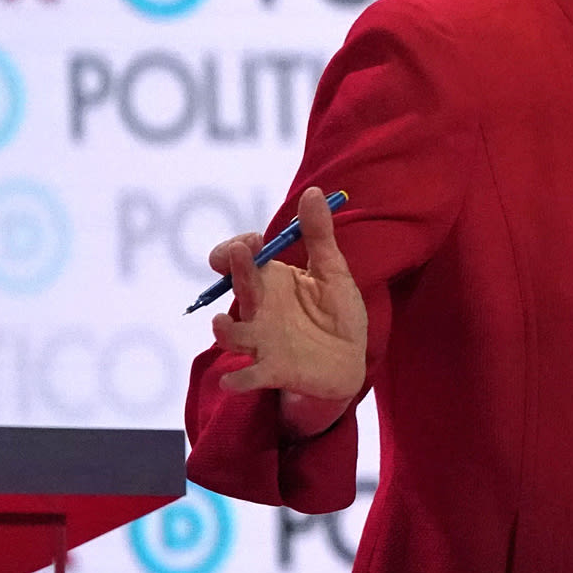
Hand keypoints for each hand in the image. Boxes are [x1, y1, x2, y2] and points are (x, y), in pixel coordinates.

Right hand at [207, 185, 367, 439]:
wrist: (349, 362)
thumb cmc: (337, 316)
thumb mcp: (333, 273)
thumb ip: (319, 236)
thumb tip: (313, 191)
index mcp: (272, 282)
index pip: (241, 259)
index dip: (237, 249)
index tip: (251, 242)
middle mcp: (260, 309)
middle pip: (238, 287)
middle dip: (235, 271)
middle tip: (239, 255)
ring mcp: (261, 341)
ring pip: (231, 334)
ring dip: (225, 330)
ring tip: (224, 322)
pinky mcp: (271, 371)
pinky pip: (248, 377)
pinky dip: (238, 380)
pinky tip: (233, 381)